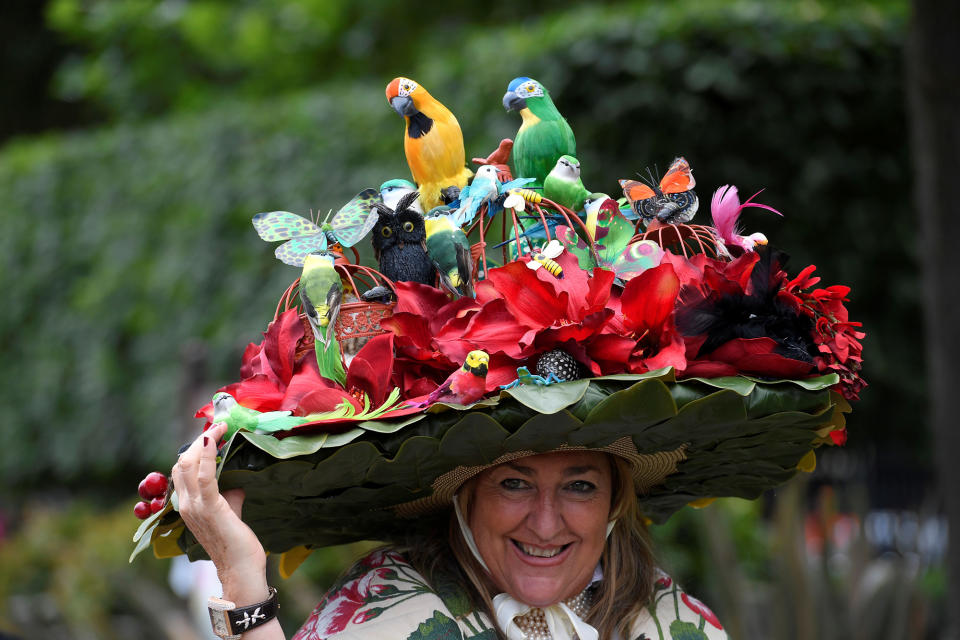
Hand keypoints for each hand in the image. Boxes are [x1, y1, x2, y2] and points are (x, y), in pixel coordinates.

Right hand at [172, 422, 268, 604]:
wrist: (240, 569)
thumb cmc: (237, 543)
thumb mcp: (230, 511)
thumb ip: (229, 494)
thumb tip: (237, 480)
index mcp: (188, 505)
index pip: (182, 469)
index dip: (194, 448)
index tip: (211, 432)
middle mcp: (186, 504)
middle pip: (181, 462)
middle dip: (198, 440)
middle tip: (217, 425)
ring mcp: (195, 506)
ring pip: (188, 465)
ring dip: (204, 441)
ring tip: (218, 427)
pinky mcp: (210, 507)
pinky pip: (204, 476)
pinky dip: (206, 455)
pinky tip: (212, 440)